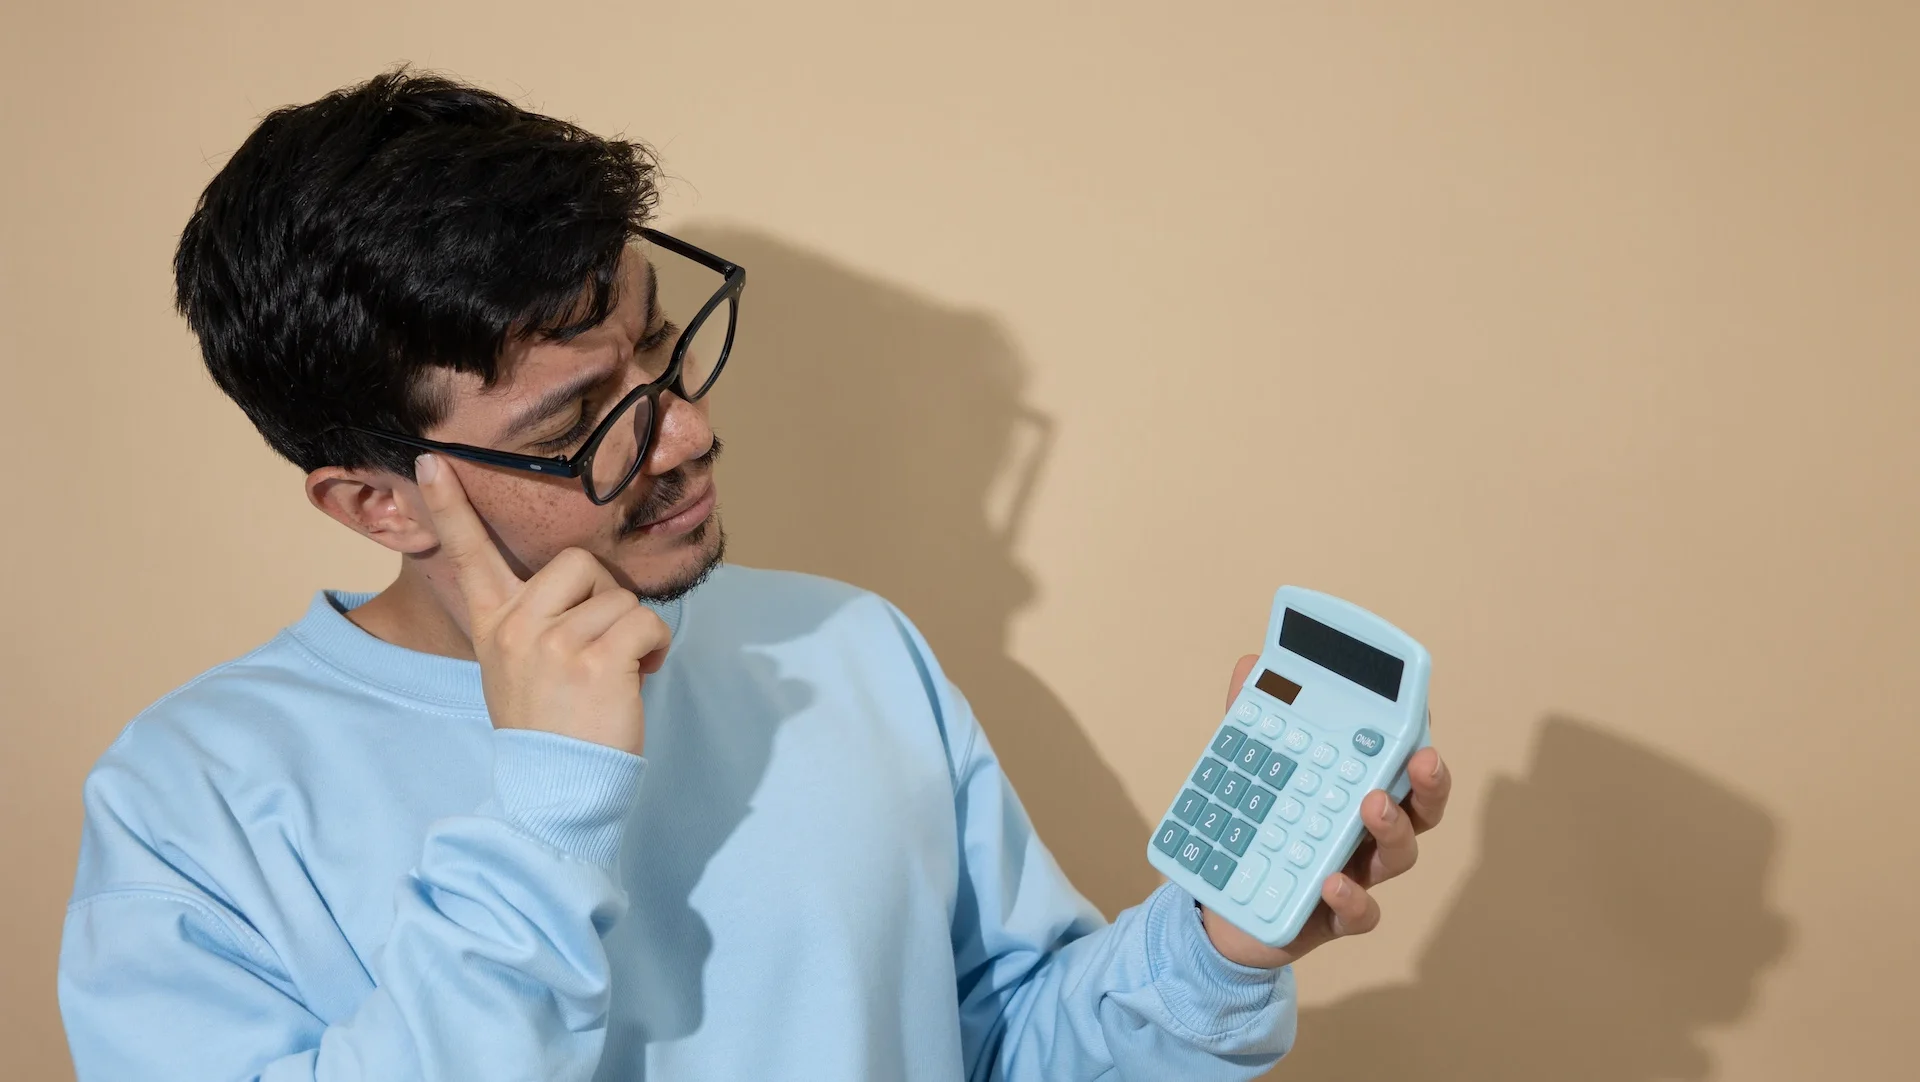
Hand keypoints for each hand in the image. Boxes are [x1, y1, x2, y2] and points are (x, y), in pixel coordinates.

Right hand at [414, 453, 669, 754]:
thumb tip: (584, 595)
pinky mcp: (594, 660)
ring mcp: (553, 642)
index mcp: (493, 624)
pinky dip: (656, 648)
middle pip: (579, 563)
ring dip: (634, 634)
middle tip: (601, 645)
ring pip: (621, 598)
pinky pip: (646, 622)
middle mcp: (517, 626)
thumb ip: (534, 624)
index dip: (450, 506)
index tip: (432, 460)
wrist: (556, 789)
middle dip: (605, 597)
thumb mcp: (516, 669)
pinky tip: (638, 678)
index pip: (468, 555)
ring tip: (616, 675)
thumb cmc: (550, 728)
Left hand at [1199, 653, 1450, 968]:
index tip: (1419, 709)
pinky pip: (1362, 914)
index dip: (1417, 738)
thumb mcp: (1249, 765)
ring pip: (1399, 855)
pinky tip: (1331, 883)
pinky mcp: (1334, 916)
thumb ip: (1252, 716)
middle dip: (1430, 781)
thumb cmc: (1258, 826)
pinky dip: (1353, 900)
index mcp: (1357, 789)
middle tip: (1423, 758)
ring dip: (1393, 828)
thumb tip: (1251, 662)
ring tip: (1371, 805)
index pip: (1399, 761)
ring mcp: (1358, 873)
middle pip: (1421, 806)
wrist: (1227, 905)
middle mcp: (1369, 832)